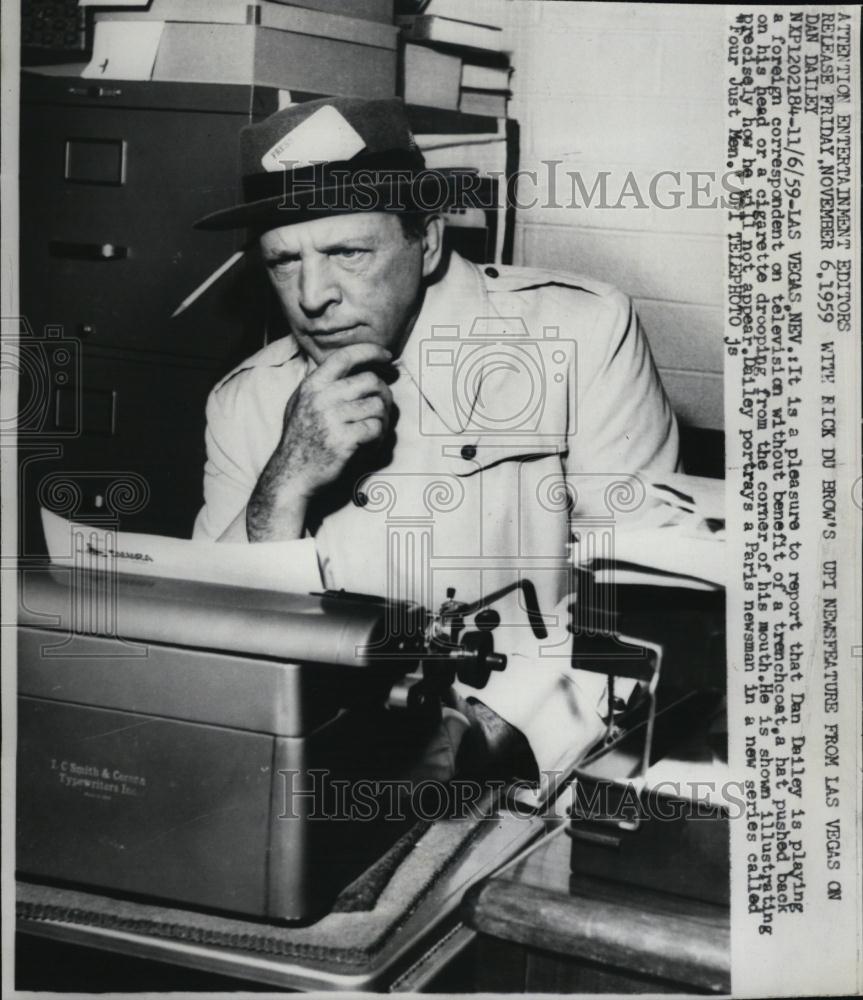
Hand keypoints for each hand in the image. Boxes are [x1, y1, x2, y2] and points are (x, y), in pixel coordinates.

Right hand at [247, 343, 392, 540]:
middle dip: (385, 394)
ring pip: (378, 406)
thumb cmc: (299, 441)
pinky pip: (376, 428)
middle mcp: (321, 398)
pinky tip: (370, 445)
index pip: (345, 356)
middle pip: (370, 381)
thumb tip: (352, 366)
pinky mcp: (343, 440)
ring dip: (383, 419)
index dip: (371, 352)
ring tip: (375, 431)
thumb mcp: (300, 404)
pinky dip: (379, 438)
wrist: (291, 475)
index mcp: (312, 385)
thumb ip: (321, 384)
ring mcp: (332, 418)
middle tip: (384, 407)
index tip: (387, 357)